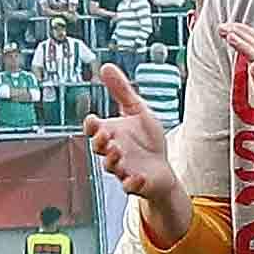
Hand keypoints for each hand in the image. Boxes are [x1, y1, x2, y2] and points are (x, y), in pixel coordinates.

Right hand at [76, 62, 187, 228]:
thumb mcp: (137, 110)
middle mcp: (113, 151)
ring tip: (117, 150)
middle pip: (98, 148)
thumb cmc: (147, 140)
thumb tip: (106, 67)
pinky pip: (129, 186)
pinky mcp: (136, 183)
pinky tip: (137, 177)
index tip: (92, 118)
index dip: (91, 125)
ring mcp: (123, 169)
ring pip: (111, 166)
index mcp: (111, 133)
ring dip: (112, 159)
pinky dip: (132, 183)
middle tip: (104, 134)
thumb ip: (122, 91)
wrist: (161, 169)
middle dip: (99, 141)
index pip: (94, 129)